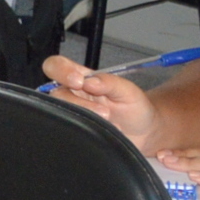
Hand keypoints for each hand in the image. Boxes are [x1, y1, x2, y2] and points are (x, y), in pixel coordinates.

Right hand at [39, 56, 160, 147]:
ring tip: (109, 121)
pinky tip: (101, 133)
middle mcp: (73, 95)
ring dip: (85, 117)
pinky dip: (83, 132)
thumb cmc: (135, 107)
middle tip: (101, 111)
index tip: (78, 81)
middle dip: (74, 100)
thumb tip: (89, 81)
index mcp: (82, 78)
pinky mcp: (75, 132)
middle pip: (55, 93)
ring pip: (61, 113)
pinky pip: (67, 131)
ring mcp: (73, 114)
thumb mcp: (128, 90)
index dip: (61, 70)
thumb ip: (109, 82)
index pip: (57, 66)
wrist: (144, 133)